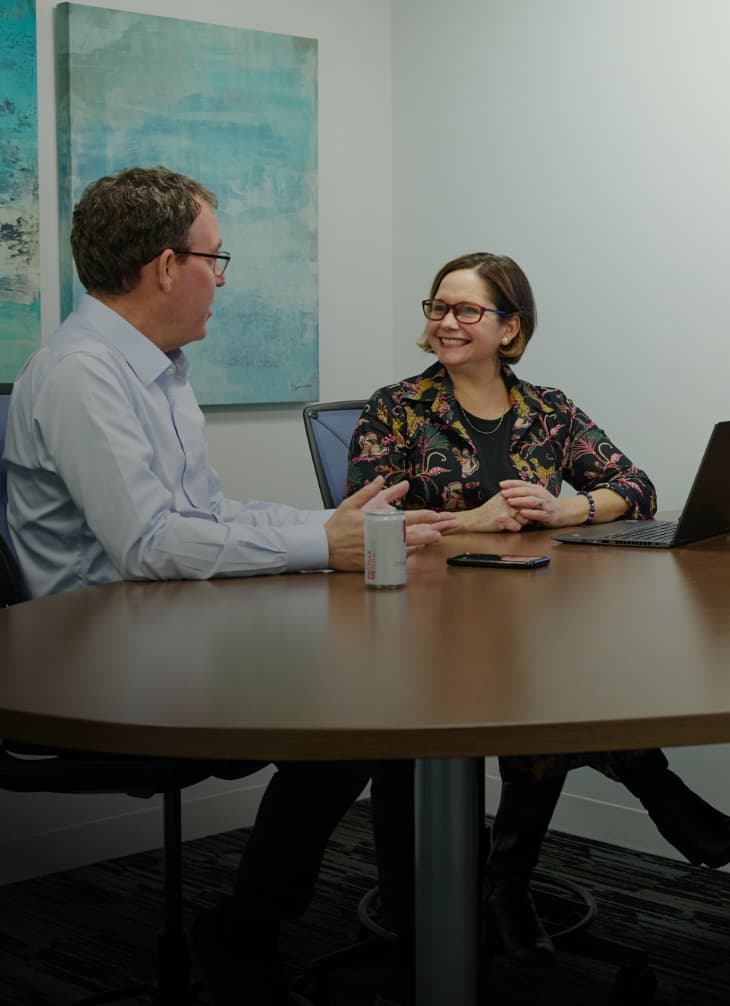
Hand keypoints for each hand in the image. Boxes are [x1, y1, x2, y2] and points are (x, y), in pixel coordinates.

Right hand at [325, 477, 455, 570]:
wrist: (324, 547)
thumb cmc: (338, 525)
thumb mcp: (350, 504)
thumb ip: (368, 492)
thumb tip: (380, 479)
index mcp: (377, 521)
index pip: (405, 518)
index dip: (422, 517)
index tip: (435, 515)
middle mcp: (381, 537)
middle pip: (410, 535)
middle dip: (427, 533)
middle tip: (440, 532)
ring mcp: (379, 551)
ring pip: (405, 548)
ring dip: (420, 544)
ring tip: (433, 541)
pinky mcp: (375, 562)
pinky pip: (394, 560)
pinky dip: (406, 556)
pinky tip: (416, 554)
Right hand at [447, 491, 528, 533]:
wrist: (473, 520)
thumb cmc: (488, 512)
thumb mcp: (500, 499)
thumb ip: (513, 498)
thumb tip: (530, 501)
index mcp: (508, 493)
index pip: (527, 499)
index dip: (529, 507)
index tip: (529, 510)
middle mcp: (508, 499)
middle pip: (528, 510)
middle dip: (525, 517)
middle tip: (515, 519)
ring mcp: (505, 508)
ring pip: (524, 519)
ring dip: (519, 524)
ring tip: (508, 522)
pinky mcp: (503, 518)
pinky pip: (517, 527)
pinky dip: (513, 530)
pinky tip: (504, 527)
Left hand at [498, 479, 561, 527]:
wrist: (564, 512)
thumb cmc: (547, 504)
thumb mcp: (537, 495)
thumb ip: (525, 492)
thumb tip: (508, 489)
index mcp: (537, 489)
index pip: (523, 484)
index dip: (512, 483)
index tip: (501, 484)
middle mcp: (541, 495)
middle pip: (527, 491)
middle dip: (514, 492)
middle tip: (504, 493)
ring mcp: (545, 505)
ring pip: (532, 501)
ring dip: (520, 501)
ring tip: (510, 502)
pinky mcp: (548, 515)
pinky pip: (538, 514)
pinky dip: (530, 513)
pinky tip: (522, 513)